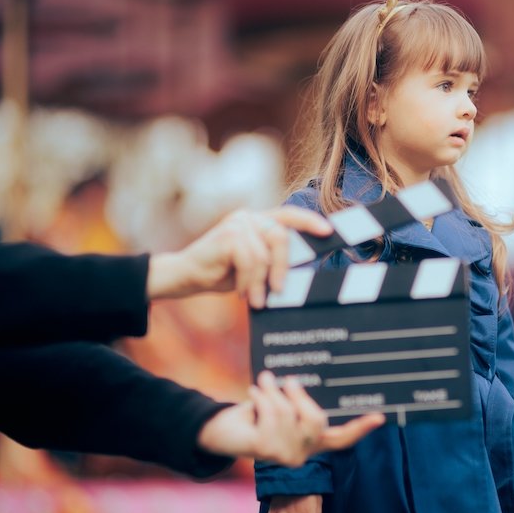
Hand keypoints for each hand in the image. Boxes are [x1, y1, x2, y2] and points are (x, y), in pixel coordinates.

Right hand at [147, 205, 331, 306]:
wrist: (185, 276)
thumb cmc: (221, 273)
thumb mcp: (252, 266)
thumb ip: (272, 259)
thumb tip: (301, 268)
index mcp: (258, 221)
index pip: (289, 215)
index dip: (309, 221)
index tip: (328, 231)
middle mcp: (249, 217)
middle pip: (280, 237)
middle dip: (281, 268)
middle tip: (277, 291)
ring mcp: (237, 223)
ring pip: (264, 255)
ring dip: (259, 282)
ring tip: (251, 298)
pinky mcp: (228, 234)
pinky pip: (250, 261)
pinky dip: (247, 282)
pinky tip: (239, 291)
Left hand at [197, 371, 383, 465]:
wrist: (220, 430)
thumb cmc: (256, 414)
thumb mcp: (282, 405)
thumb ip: (297, 401)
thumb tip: (303, 382)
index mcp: (311, 443)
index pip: (342, 439)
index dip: (361, 429)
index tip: (380, 417)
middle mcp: (302, 455)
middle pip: (316, 419)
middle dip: (299, 395)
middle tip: (286, 379)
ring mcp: (284, 456)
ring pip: (288, 411)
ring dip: (272, 390)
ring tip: (263, 383)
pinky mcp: (265, 451)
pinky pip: (270, 412)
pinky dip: (261, 395)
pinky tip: (253, 393)